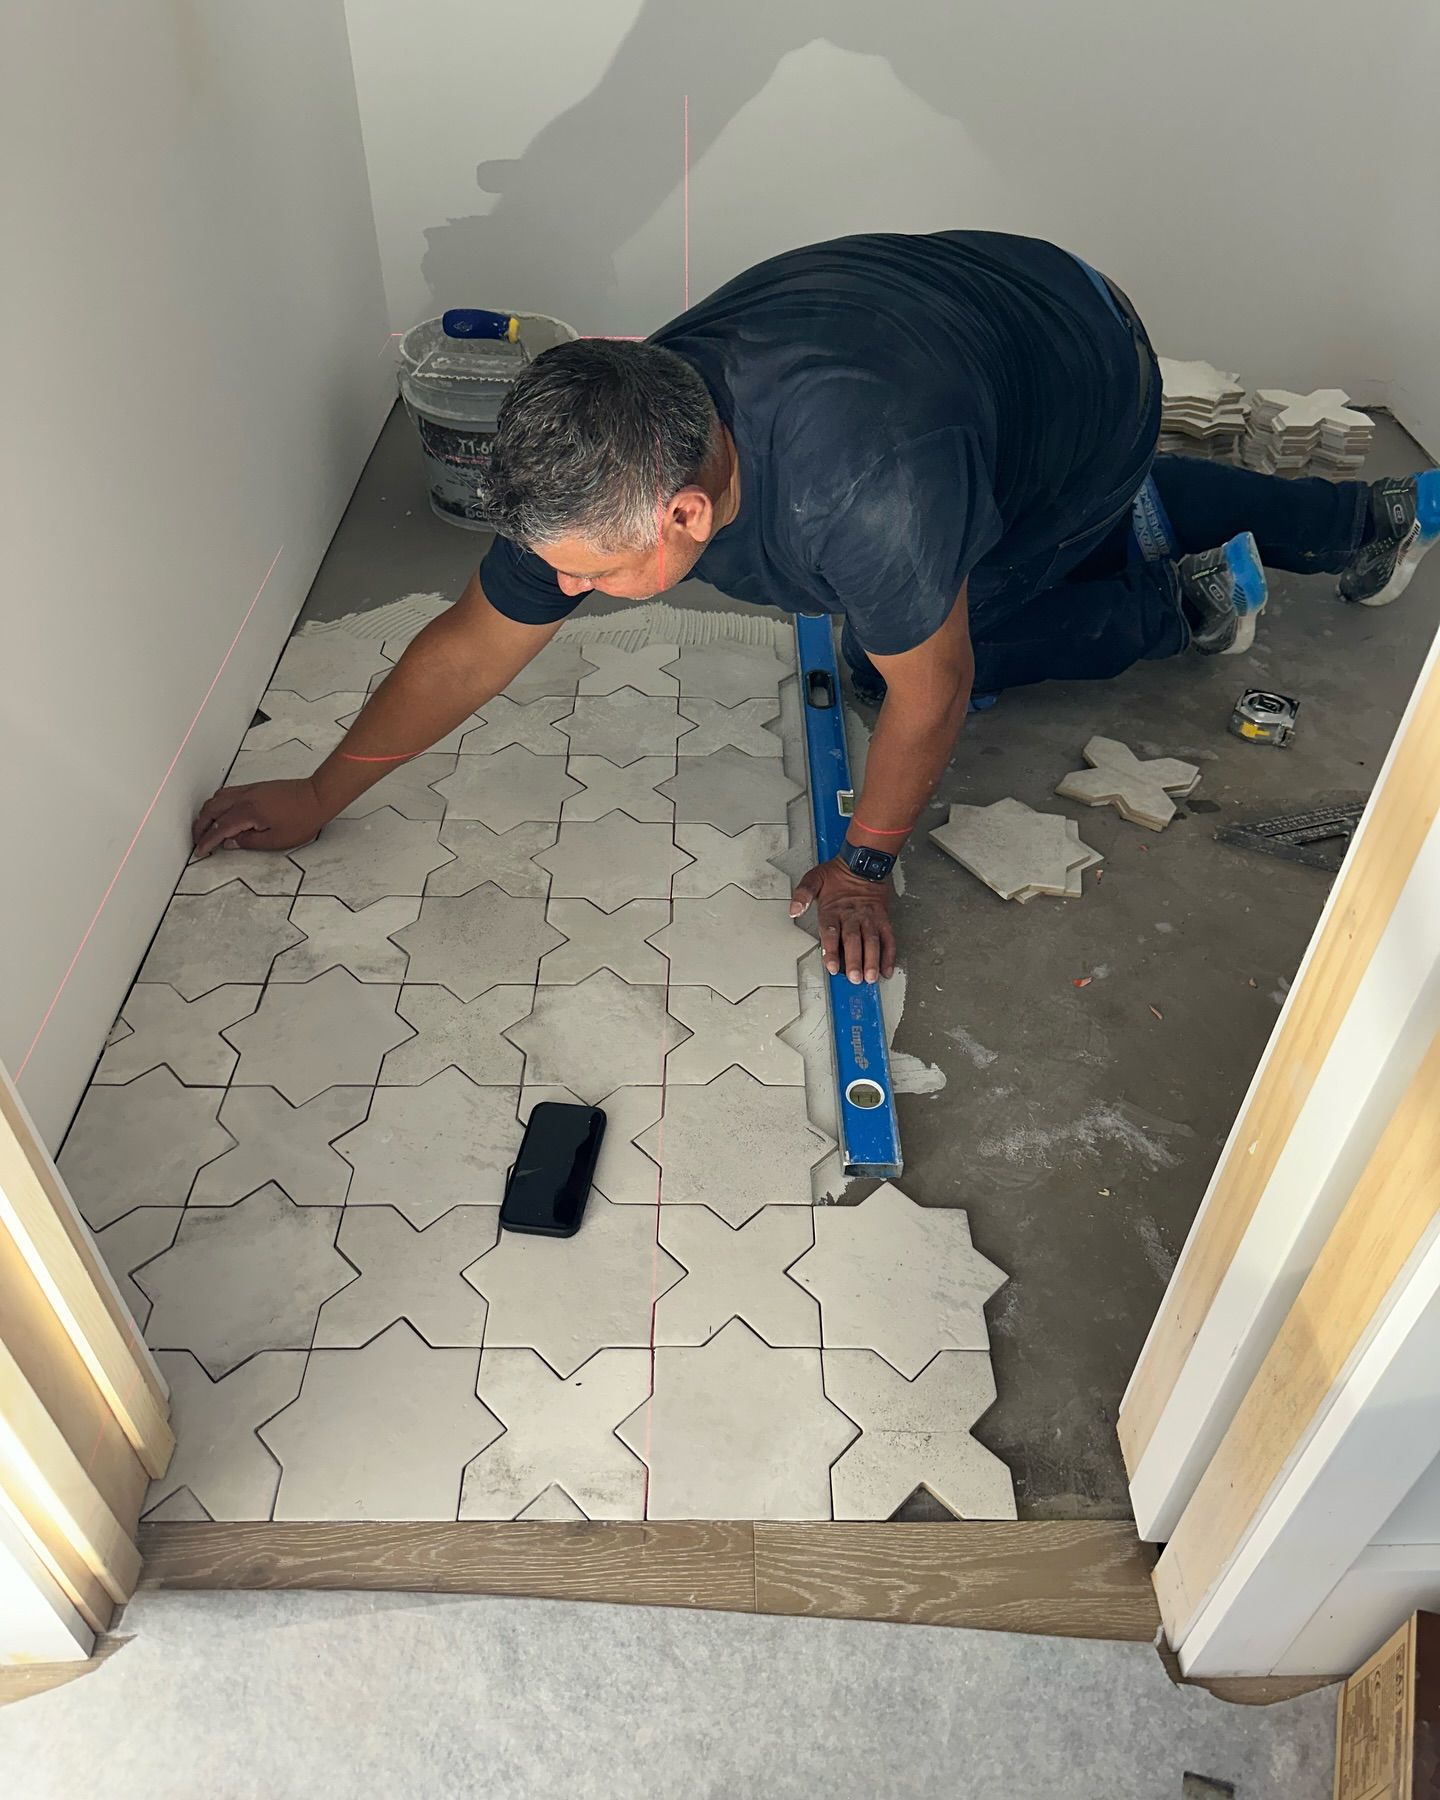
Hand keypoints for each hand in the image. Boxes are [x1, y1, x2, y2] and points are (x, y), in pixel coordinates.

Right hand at [191, 778, 325, 857]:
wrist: (317, 797)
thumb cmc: (302, 818)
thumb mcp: (276, 840)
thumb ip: (249, 842)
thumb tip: (229, 843)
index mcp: (247, 812)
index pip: (219, 828)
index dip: (207, 841)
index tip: (200, 851)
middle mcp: (244, 798)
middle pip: (211, 810)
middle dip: (200, 826)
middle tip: (198, 841)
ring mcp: (248, 790)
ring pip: (216, 799)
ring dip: (206, 813)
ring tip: (206, 828)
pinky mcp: (254, 787)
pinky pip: (227, 792)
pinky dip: (217, 803)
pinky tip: (220, 812)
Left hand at [789, 857, 896, 983]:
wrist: (864, 863)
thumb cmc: (837, 875)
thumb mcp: (814, 879)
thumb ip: (802, 894)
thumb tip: (794, 910)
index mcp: (833, 909)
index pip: (831, 933)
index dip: (832, 951)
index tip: (832, 966)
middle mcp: (852, 916)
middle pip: (853, 941)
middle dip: (855, 961)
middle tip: (855, 978)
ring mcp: (869, 918)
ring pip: (872, 941)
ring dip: (872, 961)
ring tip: (870, 977)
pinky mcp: (882, 919)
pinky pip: (888, 938)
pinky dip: (889, 955)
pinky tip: (886, 969)